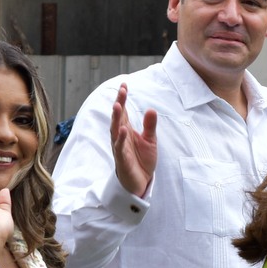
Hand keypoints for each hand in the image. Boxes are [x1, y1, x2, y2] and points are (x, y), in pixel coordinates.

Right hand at [110, 83, 157, 198]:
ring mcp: (120, 147)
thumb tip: (151, 109)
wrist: (140, 182)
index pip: (124, 112)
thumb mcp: (150, 140)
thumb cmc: (142, 160)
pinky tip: (123, 129)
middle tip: (121, 92)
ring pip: (115, 130)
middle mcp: (120, 137)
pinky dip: (120, 139)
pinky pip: (120, 147)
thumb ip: (150, 126)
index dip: (123, 99)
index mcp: (127, 130)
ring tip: (118, 106)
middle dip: (119, 104)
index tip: (124, 85)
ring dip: (116, 119)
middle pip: (118, 118)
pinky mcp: (122, 159)